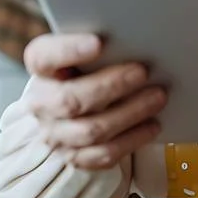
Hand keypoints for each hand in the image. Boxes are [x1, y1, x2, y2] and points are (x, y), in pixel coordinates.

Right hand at [23, 33, 166, 169]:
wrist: (71, 105)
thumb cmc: (85, 69)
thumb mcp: (83, 52)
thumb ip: (100, 46)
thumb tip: (135, 40)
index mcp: (40, 68)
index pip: (44, 57)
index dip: (69, 50)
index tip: (98, 42)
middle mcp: (41, 103)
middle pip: (71, 100)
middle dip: (112, 86)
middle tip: (143, 72)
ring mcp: (56, 134)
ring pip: (91, 130)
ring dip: (129, 113)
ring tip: (157, 97)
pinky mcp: (74, 157)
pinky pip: (104, 154)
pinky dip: (132, 140)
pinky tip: (152, 125)